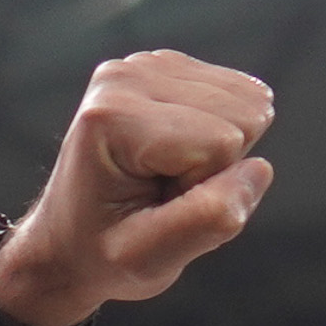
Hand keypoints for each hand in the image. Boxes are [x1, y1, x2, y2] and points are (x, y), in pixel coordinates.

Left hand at [0, 52, 276, 325]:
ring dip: (216, 151)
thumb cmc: (102, 255)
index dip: (200, 187)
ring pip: (248, 104)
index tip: (151, 206)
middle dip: (212, 166)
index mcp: (111, 114)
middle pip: (242, 114)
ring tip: (160, 175)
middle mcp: (125, 76)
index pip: (221, 143)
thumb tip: (258, 168)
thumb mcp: (148, 259)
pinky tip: (171, 154)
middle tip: (158, 191)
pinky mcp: (167, 68)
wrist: (67, 244)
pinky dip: (217, 134)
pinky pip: (242, 97)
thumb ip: (207, 218)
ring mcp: (146, 65)